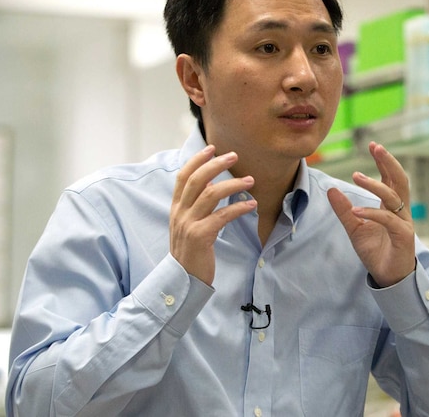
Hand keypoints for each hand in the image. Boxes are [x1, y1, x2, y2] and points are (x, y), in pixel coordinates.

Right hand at [169, 145, 256, 283]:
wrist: (183, 279)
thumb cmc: (190, 250)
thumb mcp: (188, 224)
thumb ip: (195, 203)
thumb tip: (209, 182)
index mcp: (176, 208)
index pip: (183, 177)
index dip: (197, 160)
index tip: (212, 148)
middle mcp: (180, 213)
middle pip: (196, 180)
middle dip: (216, 164)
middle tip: (234, 156)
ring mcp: (188, 224)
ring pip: (210, 194)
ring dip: (233, 184)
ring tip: (250, 180)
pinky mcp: (201, 236)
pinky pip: (222, 216)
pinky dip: (238, 208)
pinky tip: (251, 205)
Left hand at [327, 142, 415, 287]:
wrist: (388, 276)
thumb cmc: (376, 251)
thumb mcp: (355, 228)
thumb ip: (344, 210)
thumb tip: (331, 190)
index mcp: (392, 206)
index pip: (391, 178)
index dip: (384, 161)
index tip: (373, 145)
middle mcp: (401, 211)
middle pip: (399, 180)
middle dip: (389, 162)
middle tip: (376, 147)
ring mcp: (404, 222)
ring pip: (393, 197)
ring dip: (375, 184)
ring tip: (356, 176)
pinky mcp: (404, 236)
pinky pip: (388, 220)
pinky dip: (372, 213)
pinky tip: (356, 210)